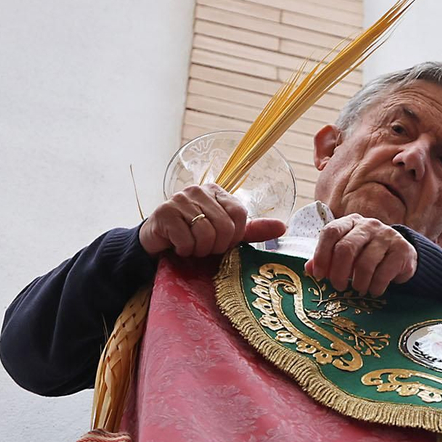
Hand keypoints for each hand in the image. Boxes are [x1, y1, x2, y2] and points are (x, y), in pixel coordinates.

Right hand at [138, 183, 286, 257]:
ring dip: (200, 250)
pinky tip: (179, 247)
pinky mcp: (164, 212)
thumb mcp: (225, 234)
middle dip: (217, 246)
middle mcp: (199, 190)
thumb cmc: (194, 237)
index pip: (239, 213)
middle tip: (206, 248)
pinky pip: (186, 239)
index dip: (234, 235)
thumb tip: (283, 227)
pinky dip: (185, 250)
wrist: (158, 243)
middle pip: (224, 225)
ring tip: (192, 248)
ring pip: (205, 233)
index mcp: (217, 192)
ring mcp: (180, 199)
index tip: (223, 242)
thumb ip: (252, 230)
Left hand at [305, 213, 417, 294]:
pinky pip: (383, 273)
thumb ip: (327, 258)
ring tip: (359, 289)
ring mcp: (387, 236)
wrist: (402, 254)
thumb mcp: (346, 253)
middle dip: (339, 273)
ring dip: (359, 282)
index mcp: (350, 222)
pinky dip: (375, 287)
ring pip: (365, 263)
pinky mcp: (402, 250)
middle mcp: (368, 225)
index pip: (331, 232)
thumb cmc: (367, 254)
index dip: (321, 255)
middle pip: (346, 248)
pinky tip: (374, 290)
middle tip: (338, 286)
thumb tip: (309, 269)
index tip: (319, 275)